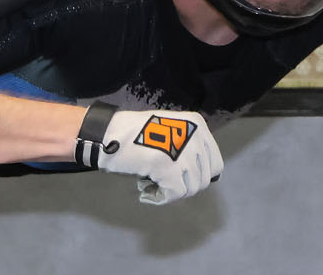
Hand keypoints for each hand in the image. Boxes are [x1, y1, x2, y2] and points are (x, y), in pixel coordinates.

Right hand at [75, 103, 222, 204]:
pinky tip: (145, 190)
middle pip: (204, 179)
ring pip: (191, 189)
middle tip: (162, 182)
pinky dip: (160, 198)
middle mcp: (195, 136)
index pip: (215, 163)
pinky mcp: (168, 166)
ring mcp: (183, 151)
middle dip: (184, 186)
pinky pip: (175, 194)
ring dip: (170, 192)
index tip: (179, 179)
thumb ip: (188, 147)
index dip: (197, 177)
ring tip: (150, 182)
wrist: (107, 133)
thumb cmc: (134, 134)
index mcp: (198, 125)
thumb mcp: (171, 131)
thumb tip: (201, 175)